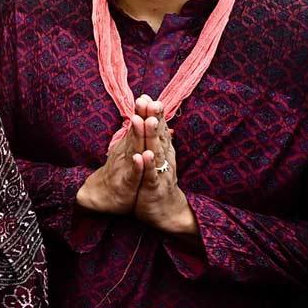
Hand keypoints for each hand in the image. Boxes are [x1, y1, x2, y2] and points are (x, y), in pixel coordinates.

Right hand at [76, 112, 145, 214]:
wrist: (105, 195)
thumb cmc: (121, 171)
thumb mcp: (129, 150)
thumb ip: (137, 134)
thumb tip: (149, 117)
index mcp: (130, 145)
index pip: (138, 126)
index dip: (143, 112)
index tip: (149, 96)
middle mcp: (126, 152)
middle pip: (136, 132)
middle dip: (142, 117)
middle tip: (147, 102)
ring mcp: (125, 166)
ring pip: (134, 149)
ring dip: (138, 135)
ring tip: (143, 121)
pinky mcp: (127, 183)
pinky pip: (133, 173)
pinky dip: (137, 165)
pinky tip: (140, 157)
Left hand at [130, 99, 197, 236]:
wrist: (165, 210)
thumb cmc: (158, 181)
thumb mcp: (157, 158)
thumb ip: (157, 138)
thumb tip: (156, 119)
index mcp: (163, 151)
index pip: (158, 129)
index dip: (153, 114)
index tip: (147, 96)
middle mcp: (164, 159)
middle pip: (159, 136)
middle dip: (154, 119)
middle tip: (151, 102)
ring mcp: (160, 173)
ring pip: (156, 152)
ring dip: (151, 137)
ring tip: (146, 121)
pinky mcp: (154, 187)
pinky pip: (150, 175)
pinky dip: (146, 165)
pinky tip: (142, 155)